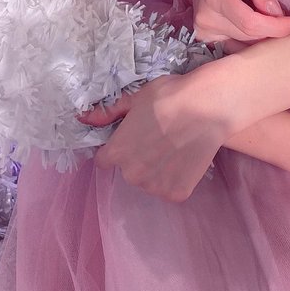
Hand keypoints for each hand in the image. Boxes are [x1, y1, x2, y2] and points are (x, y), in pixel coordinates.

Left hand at [79, 74, 227, 201]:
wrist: (207, 107)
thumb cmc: (169, 96)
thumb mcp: (135, 99)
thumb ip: (108, 113)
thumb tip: (82, 118)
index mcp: (117, 152)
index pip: (105, 160)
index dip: (117, 148)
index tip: (132, 138)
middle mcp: (131, 174)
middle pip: (128, 170)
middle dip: (137, 158)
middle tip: (157, 139)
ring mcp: (155, 187)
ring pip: (148, 181)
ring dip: (156, 170)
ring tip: (173, 147)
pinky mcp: (176, 194)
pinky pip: (169, 188)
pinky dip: (175, 178)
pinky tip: (184, 159)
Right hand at [180, 0, 289, 43]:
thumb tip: (277, 14)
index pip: (250, 23)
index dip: (276, 27)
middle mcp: (207, 19)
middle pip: (250, 35)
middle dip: (271, 29)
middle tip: (283, 18)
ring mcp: (204, 32)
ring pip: (245, 43)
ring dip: (261, 34)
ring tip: (264, 17)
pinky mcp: (206, 40)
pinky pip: (236, 45)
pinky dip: (249, 38)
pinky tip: (252, 26)